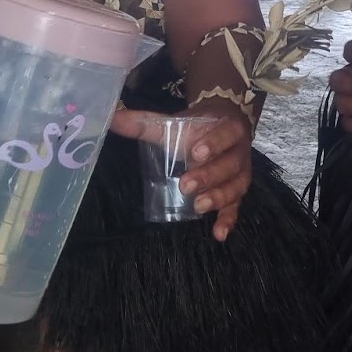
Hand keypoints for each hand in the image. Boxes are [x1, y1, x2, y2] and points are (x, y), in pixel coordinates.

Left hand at [110, 100, 252, 241]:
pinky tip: (218, 233)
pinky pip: (235, 207)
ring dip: (218, 197)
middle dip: (209, 175)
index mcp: (228, 128)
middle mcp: (239, 151)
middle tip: (186, 185)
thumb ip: (144, 123)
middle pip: (229, 164)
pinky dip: (228, 220)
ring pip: (235, 186)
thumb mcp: (174, 123)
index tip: (195, 152)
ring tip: (198, 207)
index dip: (214, 143)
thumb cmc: (198, 128)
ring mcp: (239, 173)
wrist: (224, 127)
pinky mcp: (236, 191)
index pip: (226, 134)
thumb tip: (112, 118)